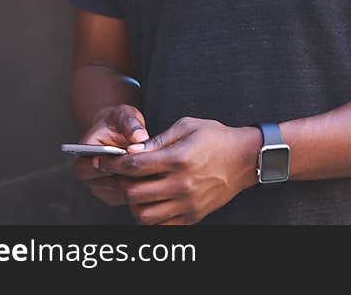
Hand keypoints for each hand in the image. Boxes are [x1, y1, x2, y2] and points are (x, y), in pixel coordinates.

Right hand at [72, 104, 149, 206]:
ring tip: (154, 167)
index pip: (92, 169)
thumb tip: (140, 138)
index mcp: (82, 156)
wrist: (119, 131)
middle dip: (130, 174)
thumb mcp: (124, 115)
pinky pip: (128, 199)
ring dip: (137, 182)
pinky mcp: (113, 196)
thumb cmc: (119, 122)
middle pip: (109, 184)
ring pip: (121, 193)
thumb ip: (130, 124)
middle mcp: (87, 176)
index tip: (135, 155)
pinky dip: (141, 188)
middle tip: (151, 163)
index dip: (114, 164)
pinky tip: (152, 175)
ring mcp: (100, 188)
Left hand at [93, 117, 261, 224]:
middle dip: (120, 183)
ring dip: (132, 203)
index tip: (105, 161)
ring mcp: (187, 203)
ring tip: (134, 190)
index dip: (114, 164)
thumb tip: (131, 151)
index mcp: (178, 159)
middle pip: (134, 192)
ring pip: (143, 214)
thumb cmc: (216, 138)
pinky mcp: (193, 215)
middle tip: (118, 176)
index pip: (135, 166)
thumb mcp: (186, 126)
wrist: (245, 159)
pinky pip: (161, 224)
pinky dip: (150, 215)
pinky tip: (151, 200)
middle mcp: (182, 184)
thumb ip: (157, 140)